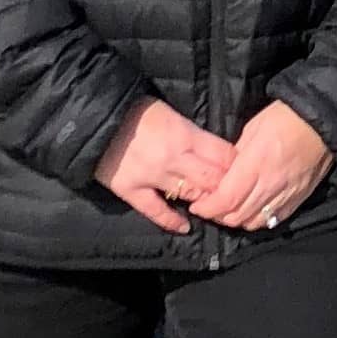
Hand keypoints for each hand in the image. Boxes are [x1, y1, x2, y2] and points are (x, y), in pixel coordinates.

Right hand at [94, 98, 238, 235]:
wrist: (93, 117)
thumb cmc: (135, 110)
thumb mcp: (171, 113)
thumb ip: (192, 134)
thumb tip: (215, 152)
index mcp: (185, 133)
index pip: (223, 155)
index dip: (237, 166)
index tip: (243, 172)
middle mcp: (172, 157)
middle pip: (212, 179)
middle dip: (226, 187)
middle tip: (234, 195)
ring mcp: (151, 175)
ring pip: (190, 195)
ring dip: (204, 202)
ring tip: (213, 208)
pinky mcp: (130, 189)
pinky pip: (156, 211)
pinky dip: (172, 221)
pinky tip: (185, 227)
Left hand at [185, 101, 334, 233]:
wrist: (323, 121)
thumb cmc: (287, 117)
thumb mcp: (253, 129)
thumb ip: (237, 155)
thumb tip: (225, 172)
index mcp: (256, 164)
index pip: (226, 199)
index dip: (208, 208)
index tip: (197, 206)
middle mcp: (271, 184)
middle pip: (237, 215)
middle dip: (218, 216)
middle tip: (210, 208)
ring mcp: (287, 194)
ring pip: (255, 222)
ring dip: (237, 220)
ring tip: (229, 211)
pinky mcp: (300, 198)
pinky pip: (275, 219)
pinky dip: (259, 220)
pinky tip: (253, 211)